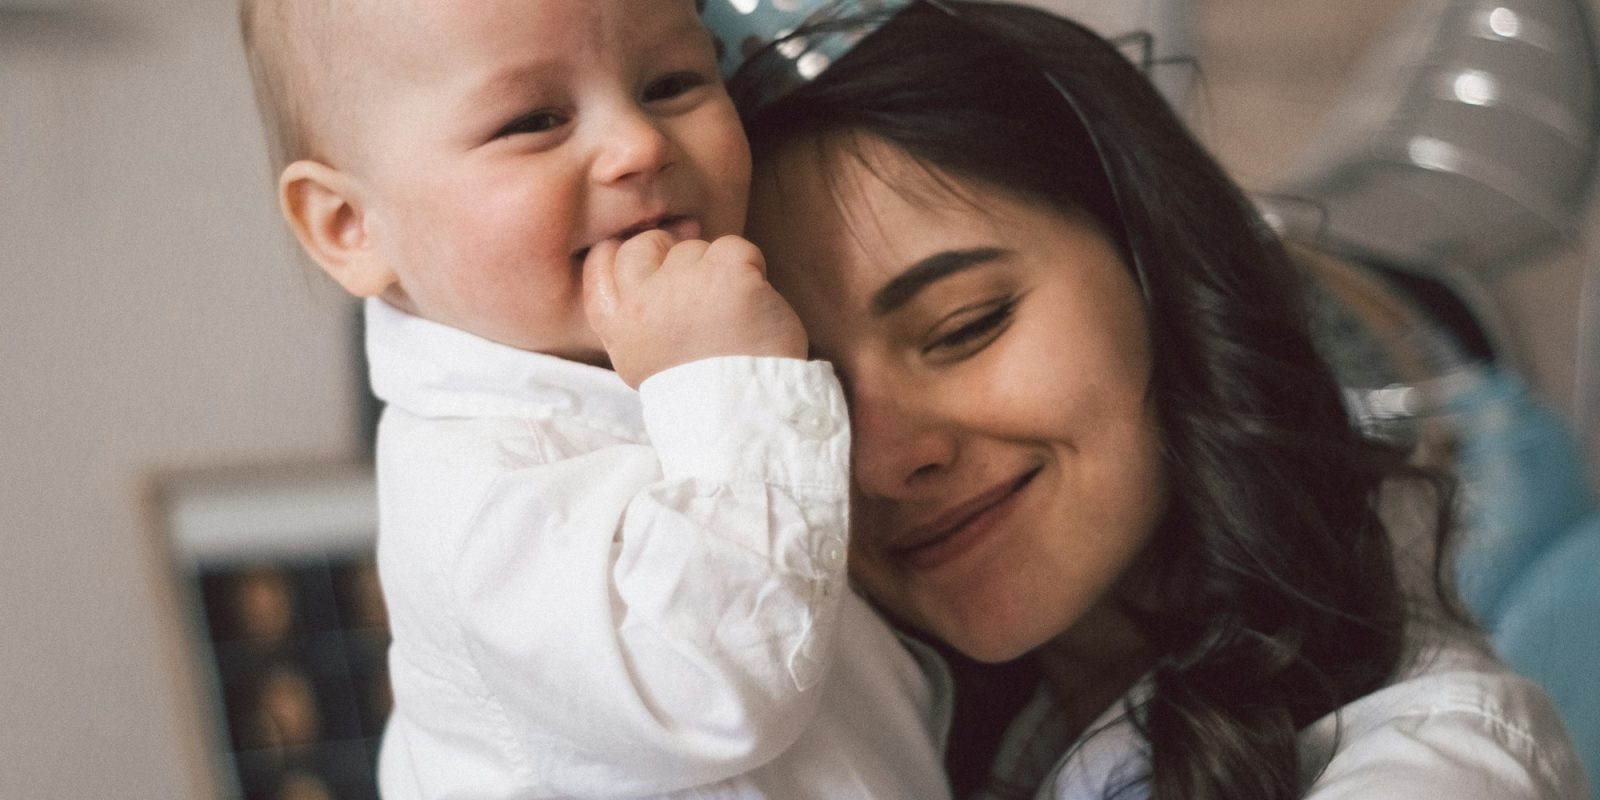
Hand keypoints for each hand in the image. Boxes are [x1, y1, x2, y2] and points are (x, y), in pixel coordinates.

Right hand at [583, 230, 808, 387]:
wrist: (744, 417)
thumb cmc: (705, 393)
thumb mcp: (644, 364)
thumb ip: (635, 321)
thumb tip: (649, 274)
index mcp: (620, 328)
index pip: (600, 265)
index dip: (623, 253)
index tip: (651, 264)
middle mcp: (643, 302)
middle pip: (647, 245)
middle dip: (673, 254)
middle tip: (701, 289)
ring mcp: (684, 284)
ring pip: (696, 248)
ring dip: (717, 271)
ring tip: (732, 317)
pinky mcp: (727, 276)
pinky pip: (737, 249)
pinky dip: (752, 269)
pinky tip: (755, 305)